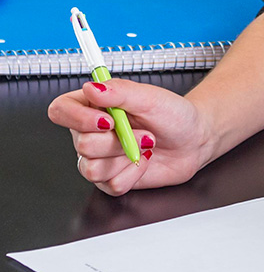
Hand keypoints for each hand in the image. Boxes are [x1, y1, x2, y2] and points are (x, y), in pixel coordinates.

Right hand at [47, 79, 212, 195]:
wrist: (195, 139)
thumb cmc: (174, 115)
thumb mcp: (151, 97)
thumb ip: (121, 91)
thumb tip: (91, 87)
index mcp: (93, 107)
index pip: (60, 111)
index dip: (77, 118)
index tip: (108, 119)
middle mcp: (90, 133)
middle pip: (82, 144)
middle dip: (118, 140)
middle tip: (144, 132)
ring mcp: (99, 158)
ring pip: (92, 169)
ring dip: (127, 156)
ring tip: (146, 144)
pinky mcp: (111, 179)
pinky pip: (111, 185)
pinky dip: (134, 174)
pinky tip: (145, 161)